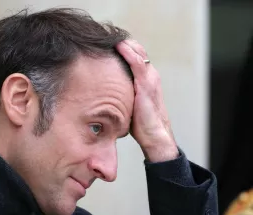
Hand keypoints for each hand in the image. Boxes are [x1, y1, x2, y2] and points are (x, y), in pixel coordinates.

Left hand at [116, 40, 177, 161]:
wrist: (154, 135)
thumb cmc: (141, 124)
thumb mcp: (129, 105)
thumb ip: (122, 95)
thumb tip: (102, 96)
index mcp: (146, 79)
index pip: (135, 57)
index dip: (123, 49)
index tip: (107, 45)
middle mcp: (150, 75)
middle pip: (136, 51)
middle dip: (122, 43)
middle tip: (105, 38)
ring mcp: (149, 77)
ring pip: (137, 52)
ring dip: (124, 43)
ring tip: (110, 36)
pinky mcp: (146, 83)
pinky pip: (136, 62)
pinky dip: (127, 51)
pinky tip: (118, 45)